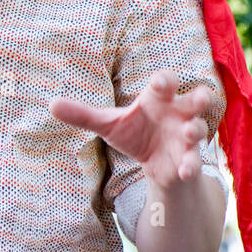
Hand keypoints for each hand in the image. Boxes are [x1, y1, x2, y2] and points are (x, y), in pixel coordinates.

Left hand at [49, 69, 214, 191]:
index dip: (165, 80)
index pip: (166, 82)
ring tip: (189, 133)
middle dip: (198, 97)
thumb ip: (83, 115)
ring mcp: (186, 137)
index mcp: (158, 99)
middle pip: (195, 99)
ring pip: (200, 128)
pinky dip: (190, 166)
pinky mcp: (189, 159)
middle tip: (197, 97)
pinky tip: (183, 171)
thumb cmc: (135, 132)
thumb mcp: (108, 125)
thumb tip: (51, 104)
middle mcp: (177, 114)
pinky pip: (194, 162)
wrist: (153, 164)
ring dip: (197, 130)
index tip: (160, 82)